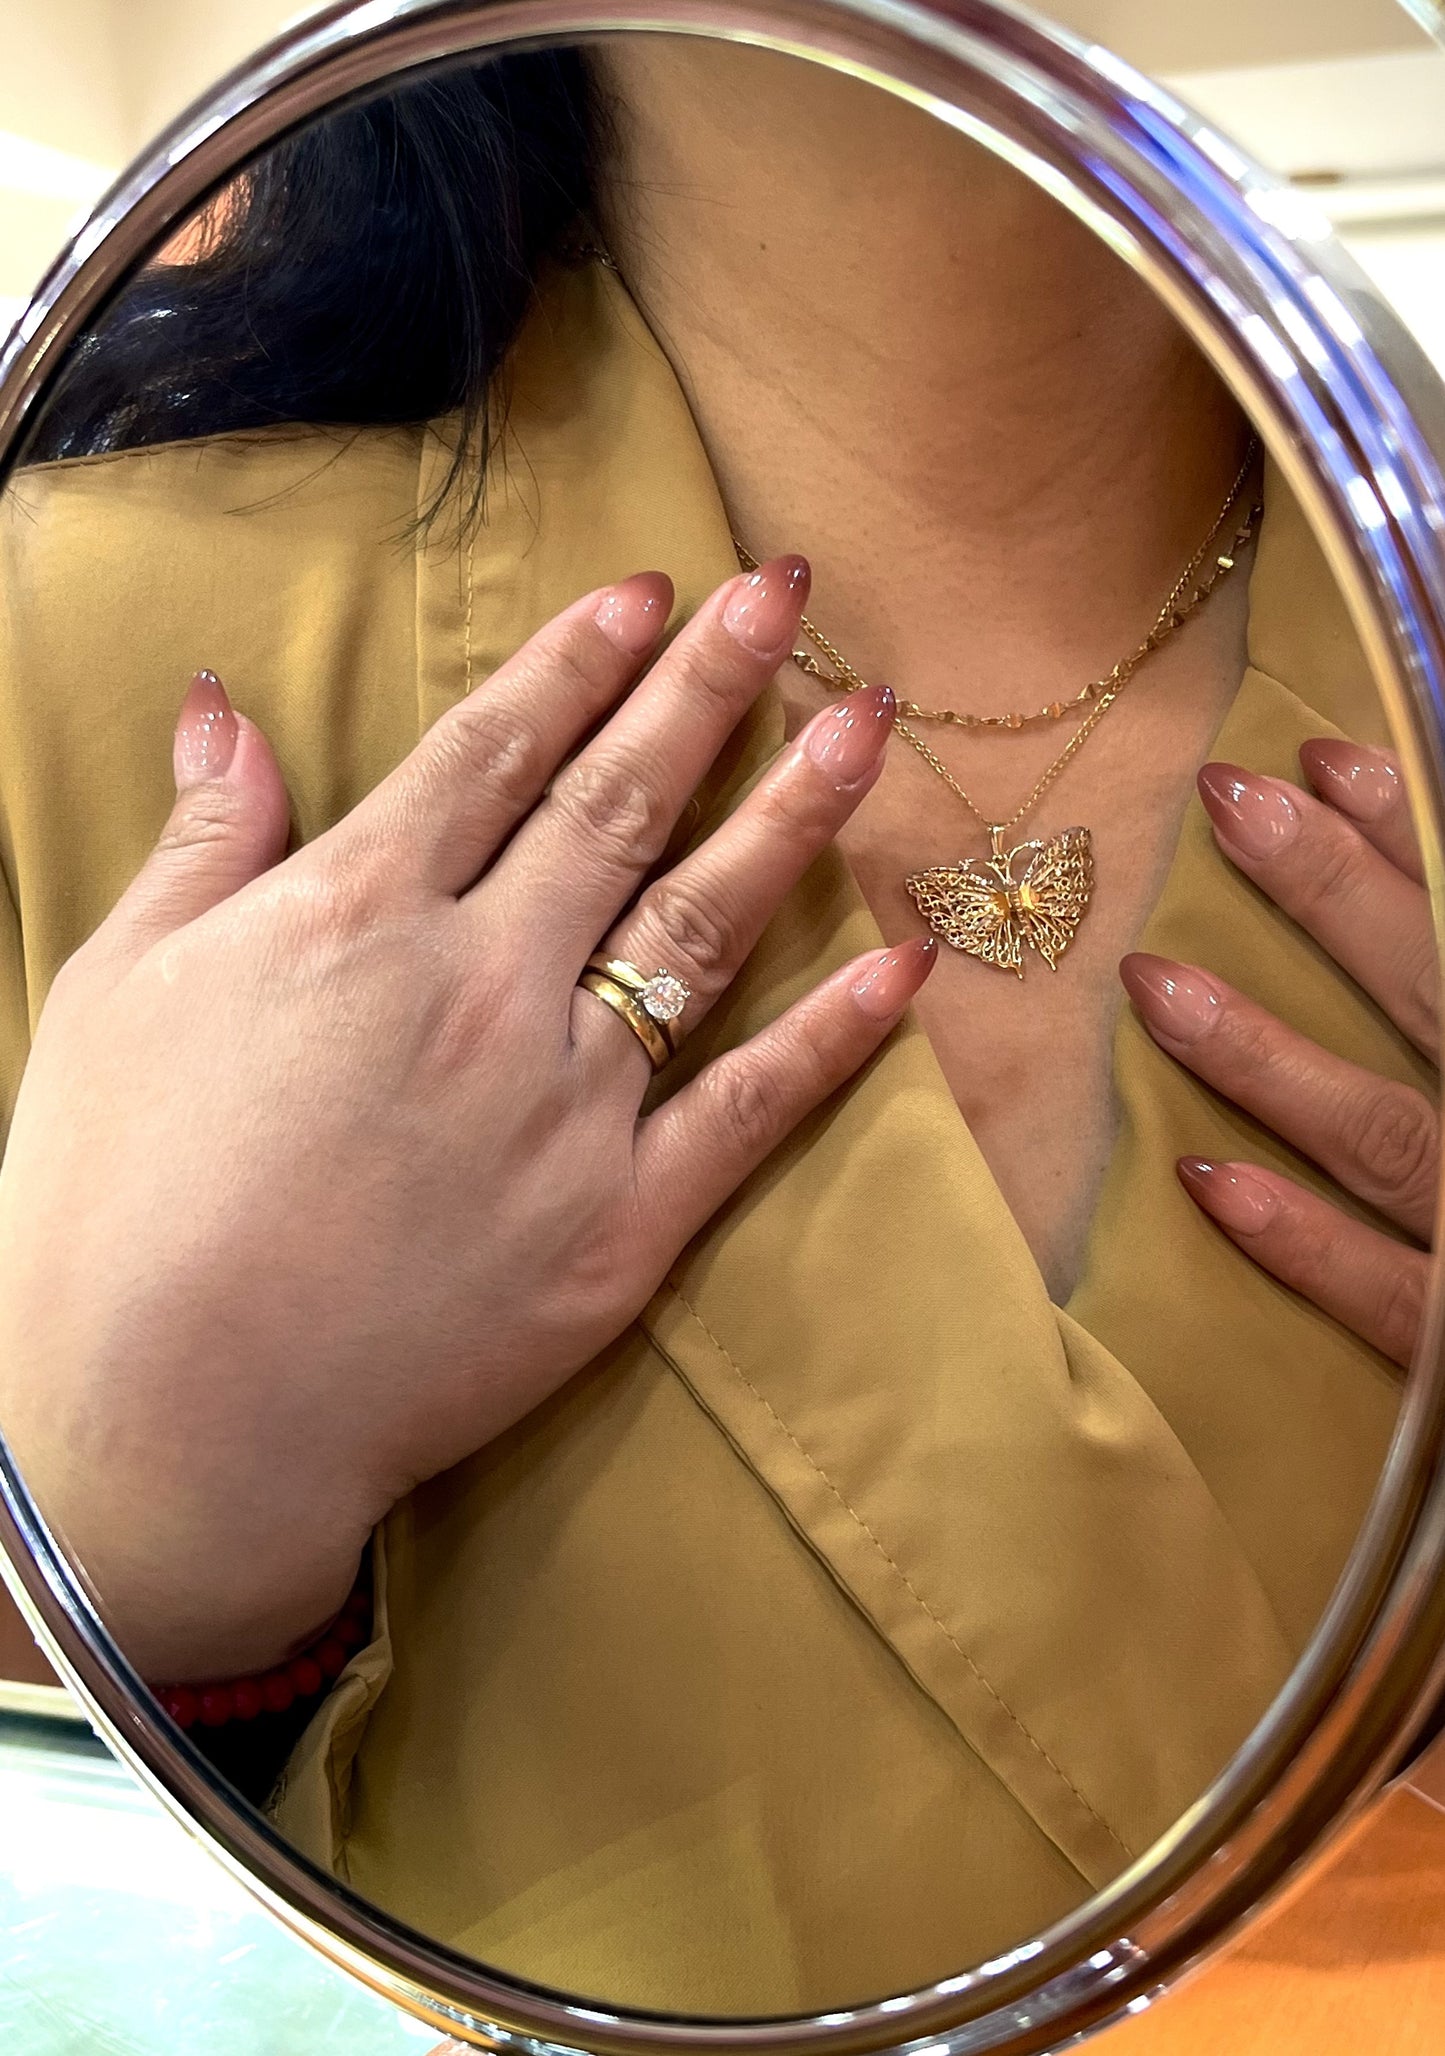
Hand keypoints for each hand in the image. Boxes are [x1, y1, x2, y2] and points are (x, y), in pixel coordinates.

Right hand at [0, 557, 930, 1680]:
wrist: (169, 1425)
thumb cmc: (111, 1204)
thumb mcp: (115, 992)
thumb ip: (202, 843)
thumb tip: (226, 703)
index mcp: (358, 913)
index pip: (495, 748)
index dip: (579, 658)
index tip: (652, 587)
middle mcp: (482, 983)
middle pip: (618, 803)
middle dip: (710, 683)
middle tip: (785, 591)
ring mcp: (563, 1105)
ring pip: (704, 926)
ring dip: (794, 815)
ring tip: (870, 724)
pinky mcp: (618, 1227)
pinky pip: (747, 1109)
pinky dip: (832, 1038)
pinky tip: (902, 964)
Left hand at [1121, 739, 1435, 1368]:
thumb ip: (1438, 984)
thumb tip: (1387, 880)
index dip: (1410, 834)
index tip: (1318, 754)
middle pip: (1436, 991)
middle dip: (1337, 893)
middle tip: (1227, 798)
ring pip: (1386, 1134)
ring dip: (1270, 1057)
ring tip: (1154, 984)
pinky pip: (1387, 1299)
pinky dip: (1303, 1243)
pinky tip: (1203, 1183)